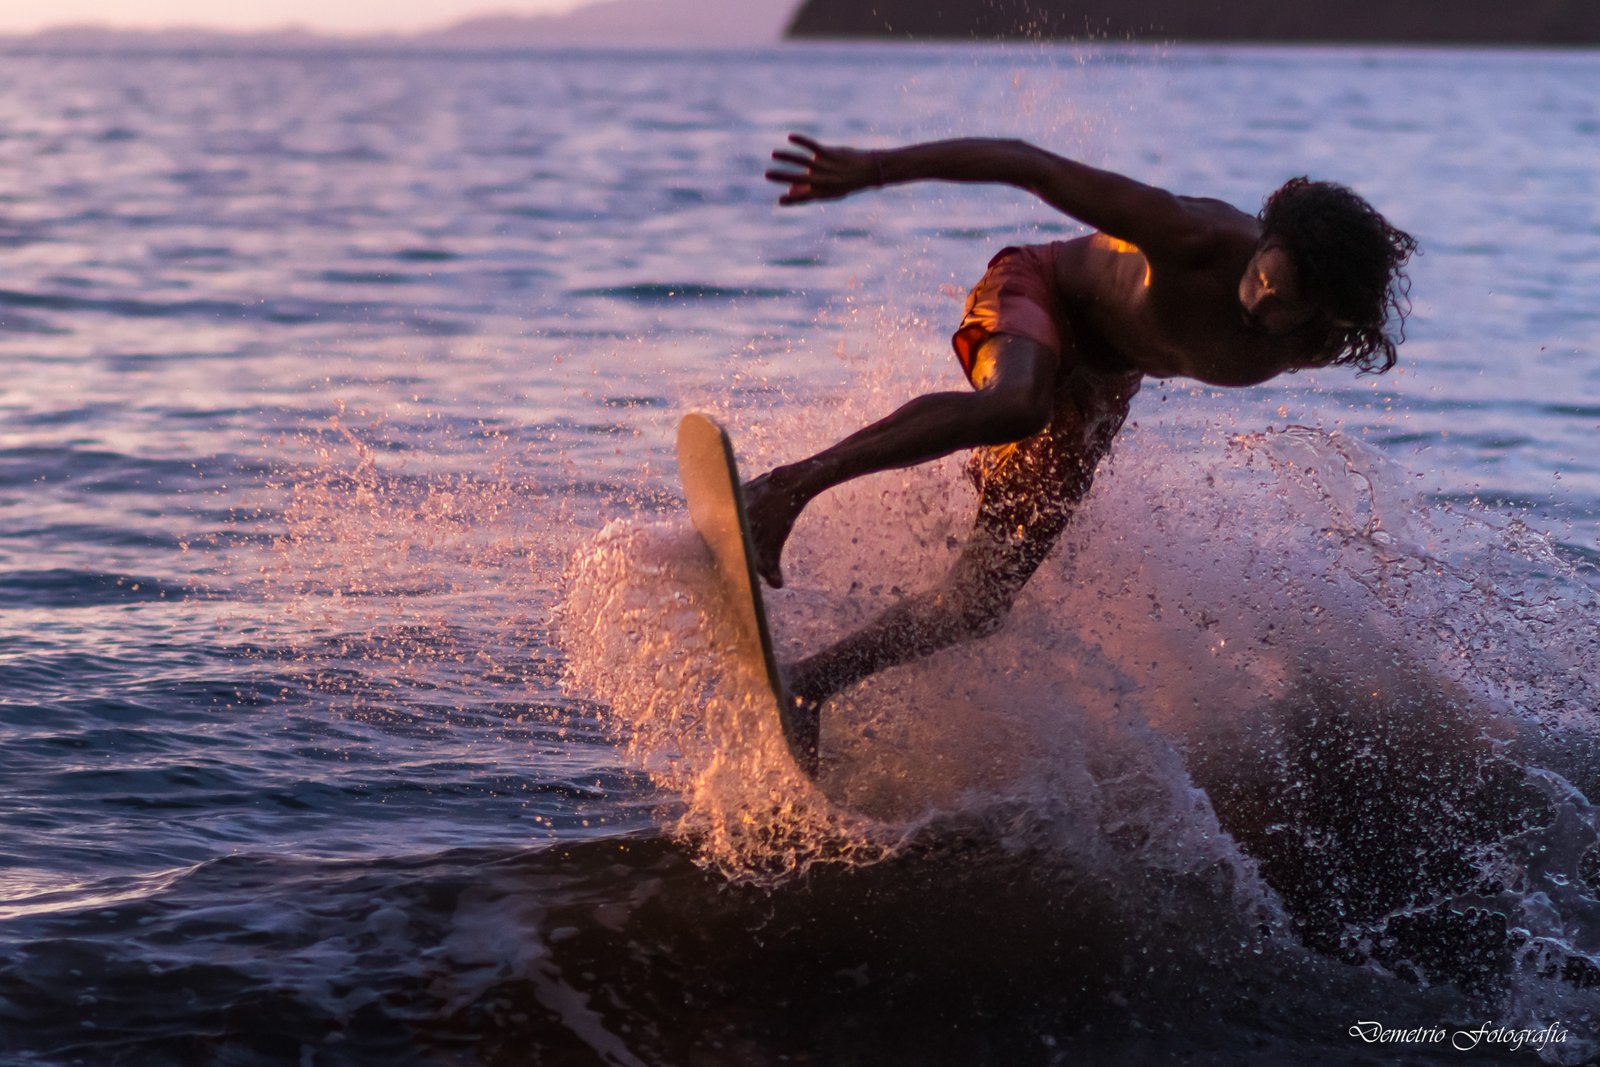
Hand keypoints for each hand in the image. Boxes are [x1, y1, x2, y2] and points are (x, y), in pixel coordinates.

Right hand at [765, 133, 882, 205]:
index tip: (780, 201)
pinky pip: (812, 146)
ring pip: (802, 161)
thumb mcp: (829, 190)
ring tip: (774, 154)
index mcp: (822, 192)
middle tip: (767, 174)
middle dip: (782, 176)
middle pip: (798, 179)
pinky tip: (790, 137)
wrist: (869, 171)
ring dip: (787, 157)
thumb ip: (809, 190)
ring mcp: (825, 166)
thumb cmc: (845, 182)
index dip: (792, 200)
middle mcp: (823, 180)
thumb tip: (791, 190)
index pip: (804, 198)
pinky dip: (801, 141)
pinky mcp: (829, 153)